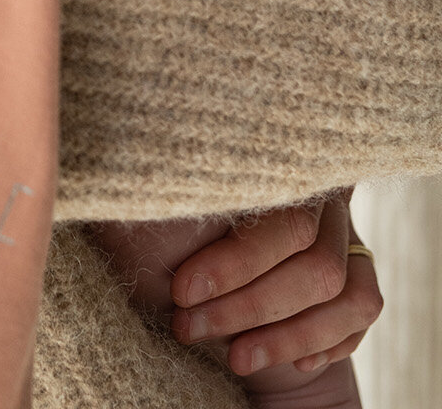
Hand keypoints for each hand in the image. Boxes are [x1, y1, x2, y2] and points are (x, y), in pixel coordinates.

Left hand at [168, 190, 382, 393]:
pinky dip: (329, 341)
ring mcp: (346, 232)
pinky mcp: (359, 271)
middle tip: (191, 328)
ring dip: (290, 338)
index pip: (280, 220)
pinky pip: (363, 310)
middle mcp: (324, 196)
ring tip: (236, 359)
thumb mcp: (169, 207)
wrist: (206, 245)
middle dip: (251, 308)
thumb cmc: (173, 221)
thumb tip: (163, 204)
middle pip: (316, 264)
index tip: (184, 292)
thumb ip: (178, 203)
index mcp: (279, 165)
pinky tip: (292, 362)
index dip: (235, 263)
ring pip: (348, 295)